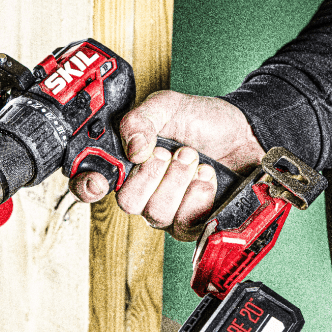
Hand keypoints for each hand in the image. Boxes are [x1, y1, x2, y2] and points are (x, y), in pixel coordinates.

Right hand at [69, 91, 264, 240]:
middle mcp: (142, 190)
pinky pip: (183, 224)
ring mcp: (166, 209)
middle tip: (172, 152)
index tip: (100, 181)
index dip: (87, 187)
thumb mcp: (168, 107)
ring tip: (195, 159)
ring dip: (179, 181)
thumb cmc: (204, 121)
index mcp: (126, 163)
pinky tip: (206, 178)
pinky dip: (197, 196)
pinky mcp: (192, 223)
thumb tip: (133, 149)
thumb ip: (141, 120)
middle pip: (127, 203)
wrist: (244, 133)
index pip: (90, 184)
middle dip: (153, 175)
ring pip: (156, 213)